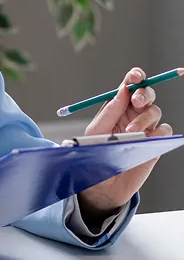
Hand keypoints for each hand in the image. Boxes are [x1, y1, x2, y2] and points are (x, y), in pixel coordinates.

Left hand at [77, 67, 171, 217]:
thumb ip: (110, 111)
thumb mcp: (96, 131)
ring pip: (155, 111)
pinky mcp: (155, 143)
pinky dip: (158, 132)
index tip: (134, 77)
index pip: (129, 86)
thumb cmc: (95, 154)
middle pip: (146, 94)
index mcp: (116, 107)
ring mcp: (145, 128)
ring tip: (130, 132)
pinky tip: (147, 139)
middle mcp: (132, 114)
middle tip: (136, 101)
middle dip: (144, 93)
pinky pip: (164, 130)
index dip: (134, 77)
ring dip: (144, 118)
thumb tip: (123, 90)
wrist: (102, 183)